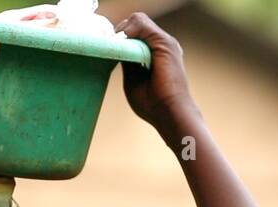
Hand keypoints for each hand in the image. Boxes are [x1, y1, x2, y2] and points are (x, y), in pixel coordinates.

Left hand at [115, 13, 194, 129]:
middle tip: (109, 48)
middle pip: (134, 25)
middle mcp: (161, 45)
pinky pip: (141, 24)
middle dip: (119, 34)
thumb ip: (127, 63)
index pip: (134, 34)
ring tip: (115, 47)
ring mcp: (164, 42)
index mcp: (156, 54)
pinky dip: (128, 30)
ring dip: (122, 32)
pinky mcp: (164, 43)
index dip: (120, 39)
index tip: (108, 49)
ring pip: (137, 21)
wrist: (169, 113)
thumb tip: (115, 49)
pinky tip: (122, 43)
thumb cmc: (153, 105)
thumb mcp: (133, 80)